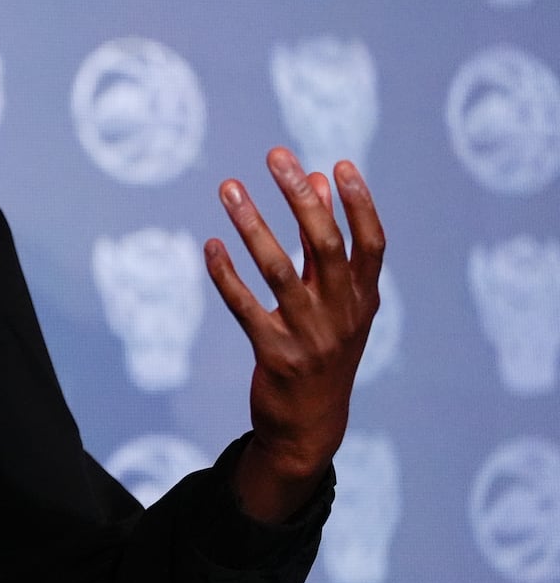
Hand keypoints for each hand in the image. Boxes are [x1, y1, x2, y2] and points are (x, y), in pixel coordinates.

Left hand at [204, 148, 384, 521]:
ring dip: (252, 224)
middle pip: (325, 245)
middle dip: (299, 197)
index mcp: (363, 299)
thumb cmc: (322, 348)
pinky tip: (209, 246)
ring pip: (279, 270)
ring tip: (229, 188)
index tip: (340, 165)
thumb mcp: (335, 300)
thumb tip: (319, 180)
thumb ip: (325, 243)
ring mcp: (310, 335)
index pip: (372, 243)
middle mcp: (342, 314)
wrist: (310, 426)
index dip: (360, 204)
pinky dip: (225, 274)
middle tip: (275, 157)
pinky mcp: (275, 354)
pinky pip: (245, 307)